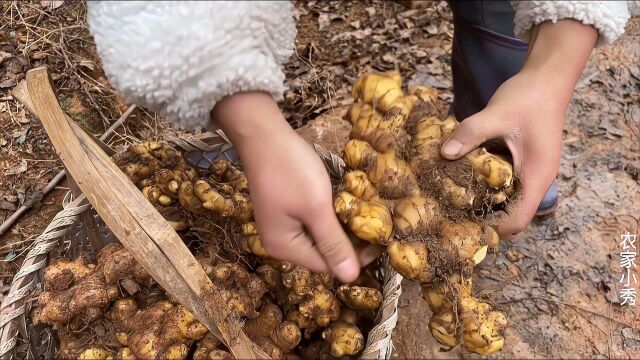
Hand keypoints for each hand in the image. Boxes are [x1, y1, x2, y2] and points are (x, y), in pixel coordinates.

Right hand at [212, 92, 374, 281]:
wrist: (263, 133)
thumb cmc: (291, 170)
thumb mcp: (316, 208)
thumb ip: (333, 243)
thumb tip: (350, 278)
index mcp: (284, 248)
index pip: (327, 266)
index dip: (355, 257)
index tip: (380, 240)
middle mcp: (279, 242)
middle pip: (322, 252)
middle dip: (349, 240)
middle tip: (376, 224)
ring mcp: (281, 224)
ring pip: (319, 235)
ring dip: (341, 226)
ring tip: (364, 213)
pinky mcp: (285, 208)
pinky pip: (312, 221)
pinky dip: (329, 215)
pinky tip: (344, 202)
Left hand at [440, 20, 596, 238]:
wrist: (547, 79)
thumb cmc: (527, 98)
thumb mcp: (496, 114)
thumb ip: (470, 134)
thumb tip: (444, 154)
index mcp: (536, 176)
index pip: (517, 220)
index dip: (491, 228)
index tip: (463, 224)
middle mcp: (536, 180)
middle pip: (512, 215)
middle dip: (484, 218)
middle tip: (451, 214)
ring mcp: (531, 172)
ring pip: (508, 200)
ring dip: (485, 202)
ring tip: (453, 199)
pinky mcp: (523, 163)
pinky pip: (506, 184)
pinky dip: (487, 186)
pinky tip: (464, 177)